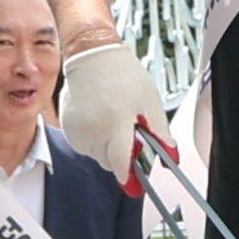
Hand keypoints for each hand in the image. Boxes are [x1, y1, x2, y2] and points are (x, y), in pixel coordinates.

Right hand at [55, 32, 166, 187]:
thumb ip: (160, 132)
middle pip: (108, 162)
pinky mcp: (67, 127)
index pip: (120, 162)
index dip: (128, 175)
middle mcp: (93, 128)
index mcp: (116, 121)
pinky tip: (97, 118)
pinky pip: (83, 145)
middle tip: (126, 132)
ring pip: (95, 155)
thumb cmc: (123, 75)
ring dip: (105, 146)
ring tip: (110, 120)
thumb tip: (171, 157)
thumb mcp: (149, 101)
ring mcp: (77, 128)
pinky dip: (92, 139)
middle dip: (119, 154)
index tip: (133, 182)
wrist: (92, 55)